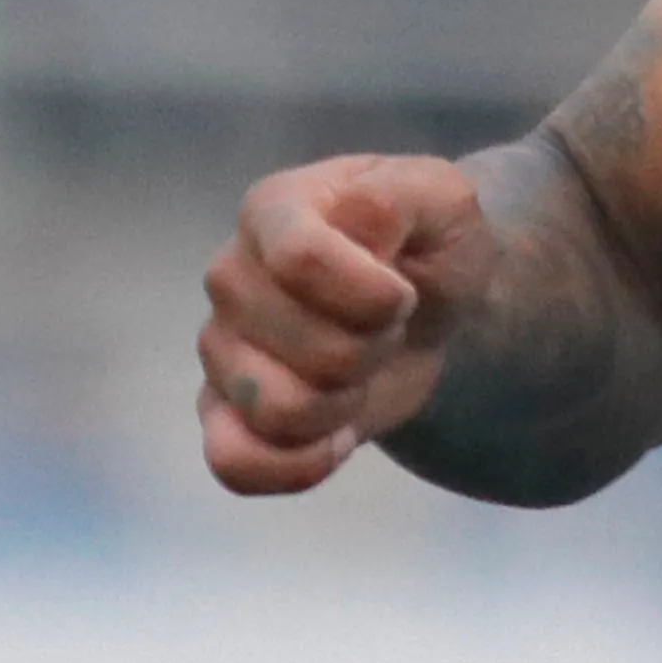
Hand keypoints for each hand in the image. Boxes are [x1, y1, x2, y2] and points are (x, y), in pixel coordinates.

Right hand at [197, 155, 497, 494]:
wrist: (422, 307)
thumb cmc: (425, 245)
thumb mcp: (441, 197)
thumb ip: (399, 196)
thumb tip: (352, 223)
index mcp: (274, 211)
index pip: (300, 260)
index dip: (372, 296)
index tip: (403, 292)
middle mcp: (231, 276)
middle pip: (311, 348)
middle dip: (373, 351)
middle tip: (384, 329)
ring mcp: (219, 348)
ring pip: (277, 410)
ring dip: (342, 406)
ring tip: (357, 375)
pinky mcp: (222, 411)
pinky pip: (234, 462)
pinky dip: (296, 466)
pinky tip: (334, 439)